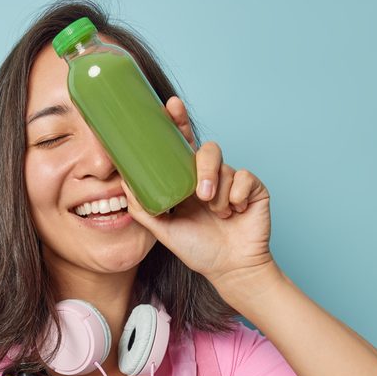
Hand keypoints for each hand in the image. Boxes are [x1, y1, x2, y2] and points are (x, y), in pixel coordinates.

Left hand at [121, 96, 277, 286]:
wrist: (230, 269)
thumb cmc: (198, 249)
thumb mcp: (164, 231)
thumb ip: (144, 210)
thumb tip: (123, 185)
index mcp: (187, 181)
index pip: (181, 146)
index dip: (177, 123)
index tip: (170, 105)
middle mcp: (209, 177)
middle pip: (206, 149)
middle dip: (203, 164)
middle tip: (200, 190)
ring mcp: (232, 181)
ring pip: (224, 166)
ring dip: (218, 190)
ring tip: (215, 211)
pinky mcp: (253, 188)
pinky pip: (245, 178)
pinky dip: (237, 196)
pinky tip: (235, 213)